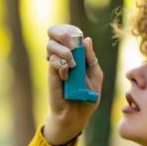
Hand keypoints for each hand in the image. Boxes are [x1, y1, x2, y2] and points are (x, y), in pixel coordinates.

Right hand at [44, 24, 102, 144]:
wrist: (76, 116)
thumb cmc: (87, 96)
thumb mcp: (96, 76)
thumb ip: (91, 59)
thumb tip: (87, 39)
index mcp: (75, 54)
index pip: (67, 32)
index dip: (70, 29)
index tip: (77, 34)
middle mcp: (62, 57)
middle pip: (54, 32)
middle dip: (63, 33)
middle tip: (73, 45)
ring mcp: (56, 65)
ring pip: (51, 45)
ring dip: (64, 51)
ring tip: (72, 64)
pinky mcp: (51, 76)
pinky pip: (52, 62)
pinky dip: (61, 65)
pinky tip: (66, 75)